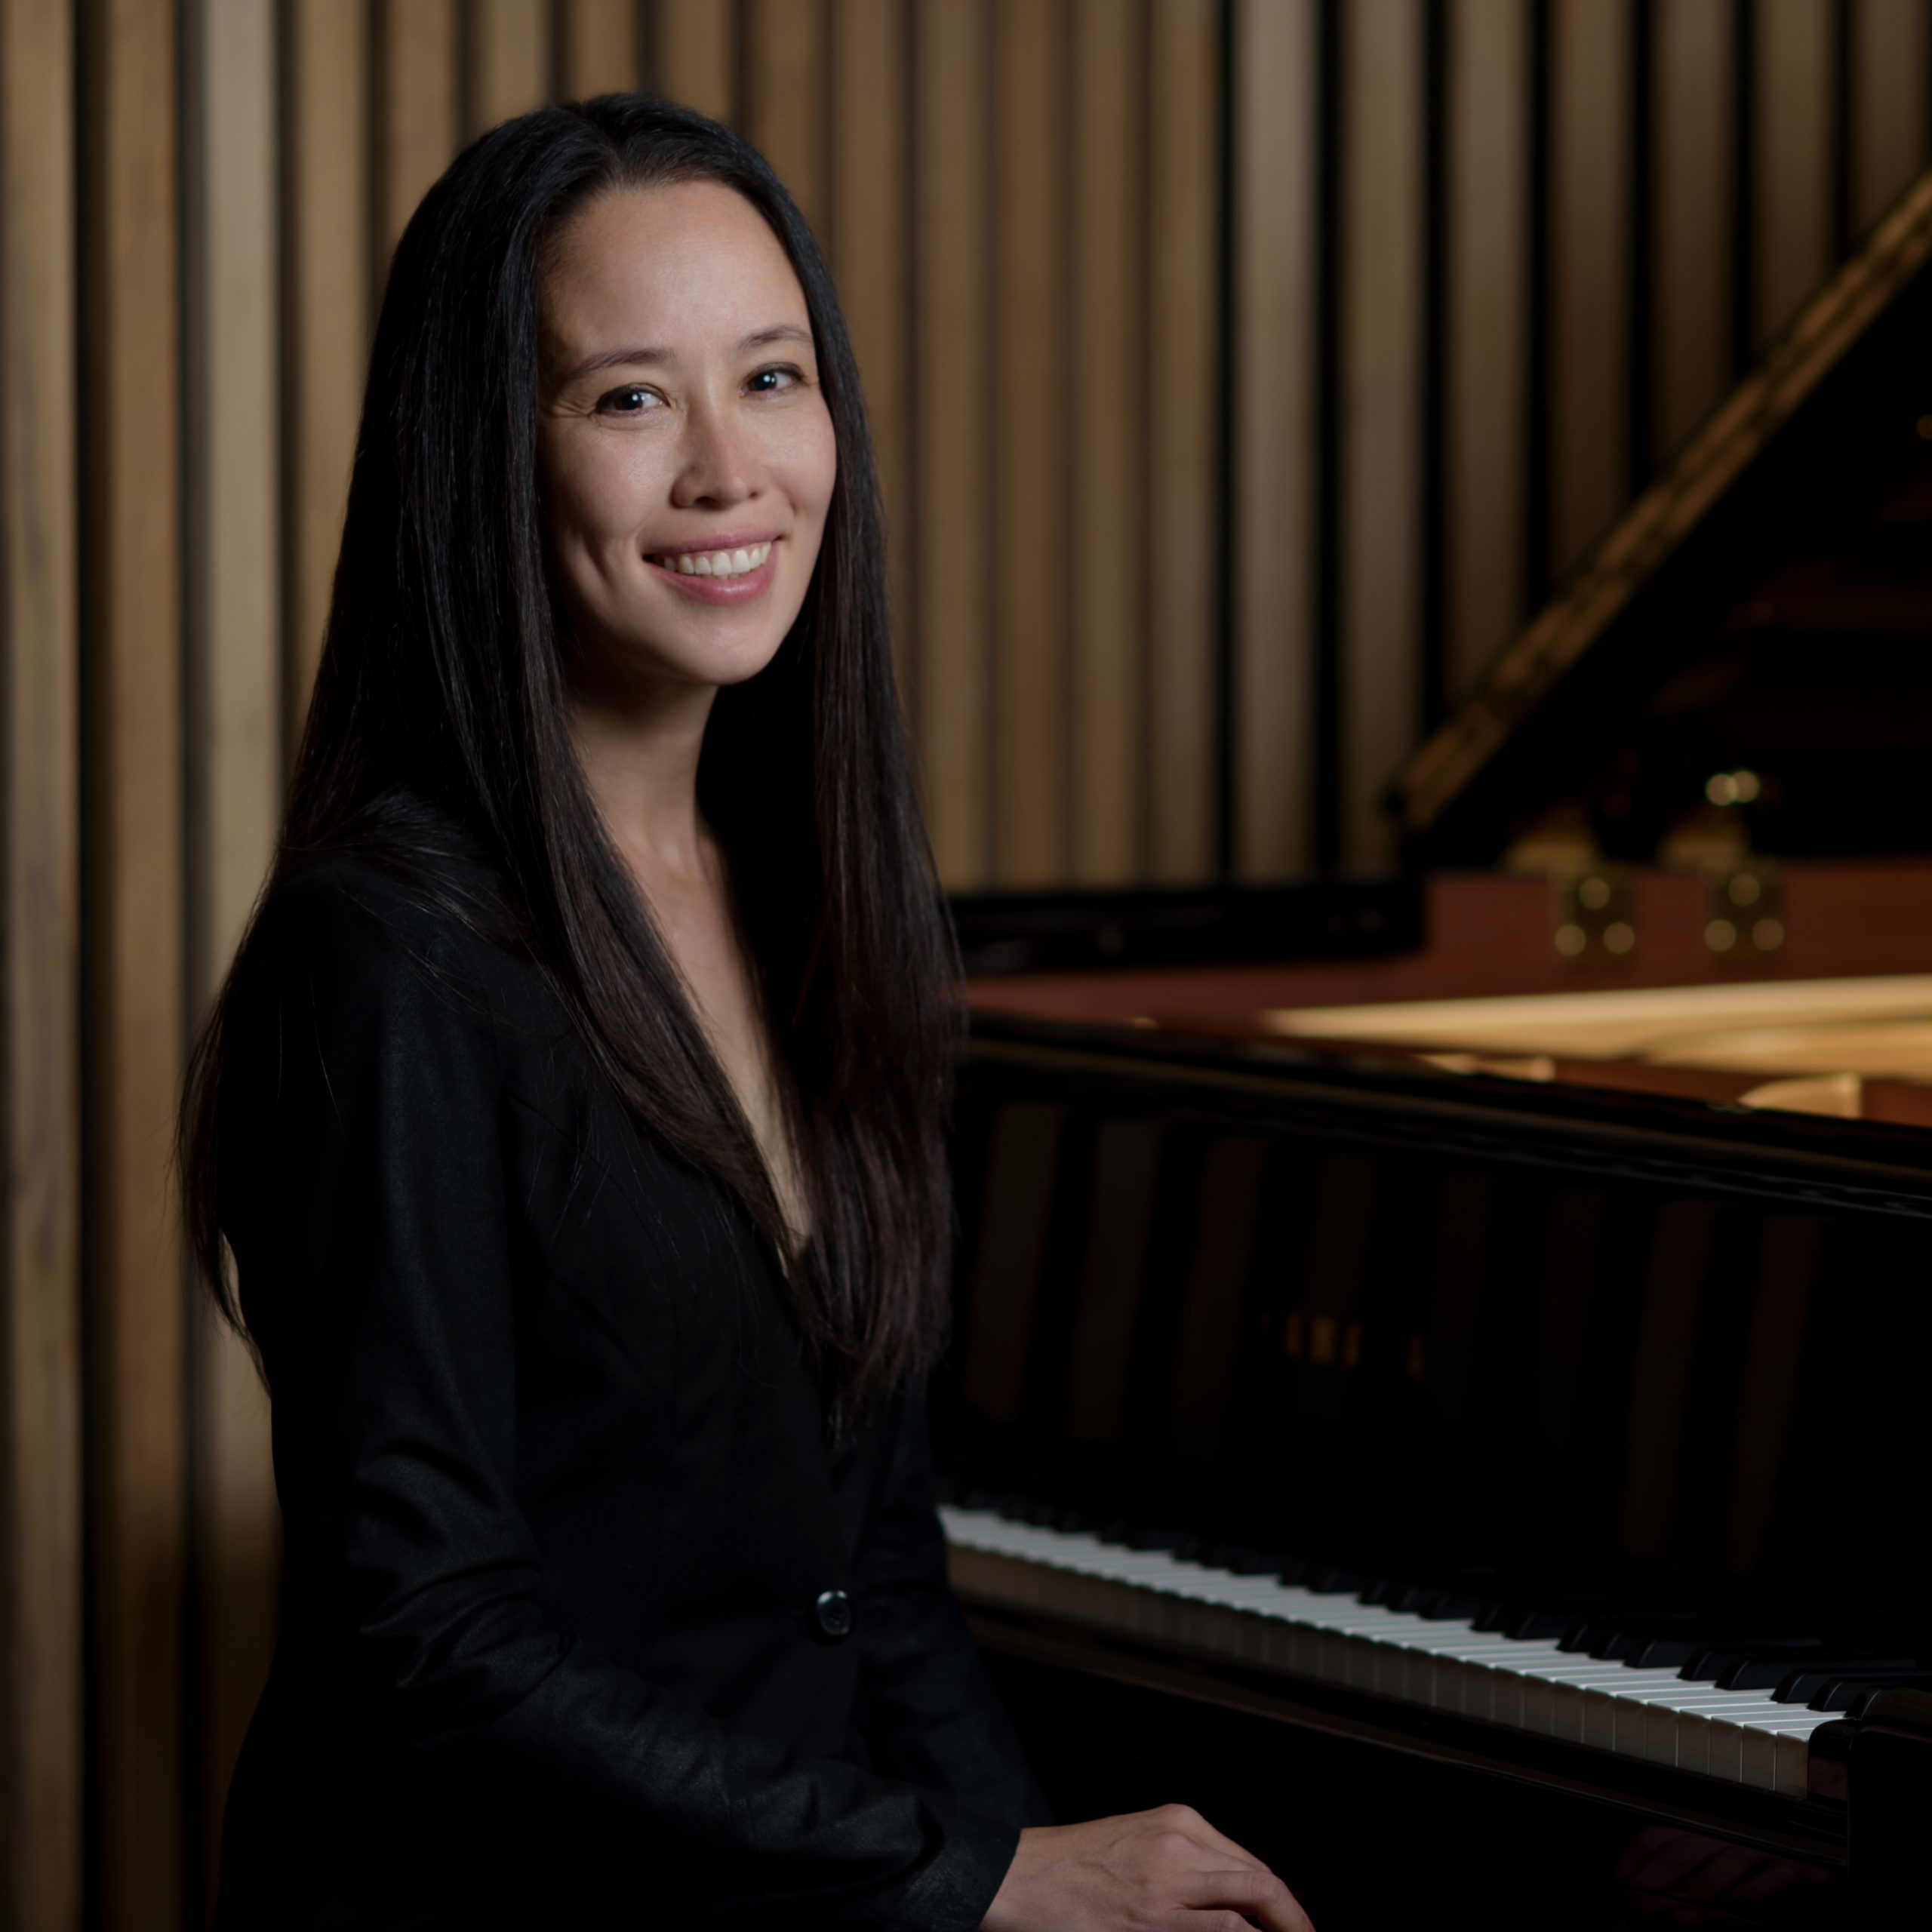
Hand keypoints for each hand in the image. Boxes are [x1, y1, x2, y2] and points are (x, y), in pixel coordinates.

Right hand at [980, 1803, 1313, 1931]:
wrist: (1018, 1876)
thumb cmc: (1071, 1866)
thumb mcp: (1136, 1844)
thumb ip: (1181, 1862)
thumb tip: (1227, 1902)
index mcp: (1178, 1821)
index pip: (1251, 1863)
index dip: (1281, 1903)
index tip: (1293, 1926)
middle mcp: (1180, 1843)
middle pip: (1261, 1881)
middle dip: (1294, 1920)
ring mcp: (1168, 1881)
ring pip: (1250, 1901)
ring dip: (1281, 1929)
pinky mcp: (1152, 1917)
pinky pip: (1221, 1930)